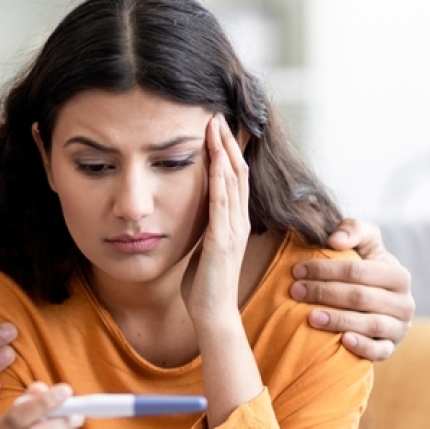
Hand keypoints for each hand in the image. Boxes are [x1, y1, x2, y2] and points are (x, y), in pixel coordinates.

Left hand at [182, 114, 250, 326]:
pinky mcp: (222, 240)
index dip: (228, 150)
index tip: (216, 126)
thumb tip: (191, 213)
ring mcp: (233, 229)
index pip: (235, 177)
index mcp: (233, 222)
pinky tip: (215, 158)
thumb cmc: (204, 285)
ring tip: (214, 124)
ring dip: (223, 150)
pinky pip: (222, 203)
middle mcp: (238, 221)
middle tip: (216, 114)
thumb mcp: (202, 247)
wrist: (213, 315)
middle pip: (238, 171)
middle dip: (227, 141)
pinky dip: (220, 178)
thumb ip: (203, 228)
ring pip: (233, 181)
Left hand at [290, 218, 415, 360]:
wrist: (370, 303)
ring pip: (371, 324)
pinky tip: (341, 341)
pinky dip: (362, 346)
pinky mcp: (390, 348)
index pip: (359, 271)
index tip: (296, 270)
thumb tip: (334, 241)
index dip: (326, 269)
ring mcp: (399, 328)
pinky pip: (379, 351)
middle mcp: (404, 302)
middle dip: (324, 293)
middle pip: (361, 297)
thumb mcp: (363, 244)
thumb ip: (352, 229)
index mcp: (398, 275)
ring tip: (310, 317)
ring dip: (338, 319)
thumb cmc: (361, 269)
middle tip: (295, 291)